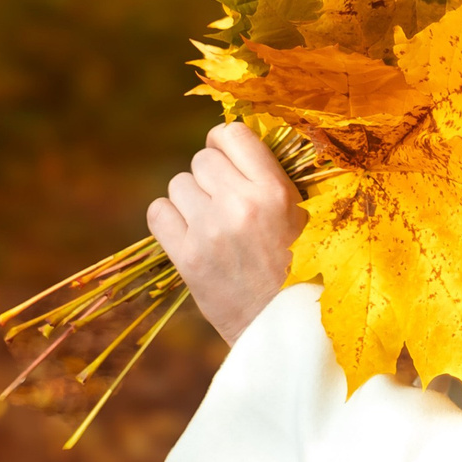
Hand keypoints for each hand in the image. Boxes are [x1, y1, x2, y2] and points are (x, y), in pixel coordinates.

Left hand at [146, 123, 306, 344]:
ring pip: (178, 184)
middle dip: (210, 175)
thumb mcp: (302, 215)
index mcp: (275, 190)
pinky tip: (187, 232)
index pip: (232, 134)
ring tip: (210, 221)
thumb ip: (272, 179)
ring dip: (190, 198)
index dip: (225, 143)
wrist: (286, 327)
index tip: (228, 159)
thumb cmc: (301, 269)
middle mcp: (240, 204)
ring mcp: (210, 231)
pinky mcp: (187, 258)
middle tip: (223, 199)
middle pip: (202, 159)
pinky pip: (158, 213)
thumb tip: (234, 143)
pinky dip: (168, 219)